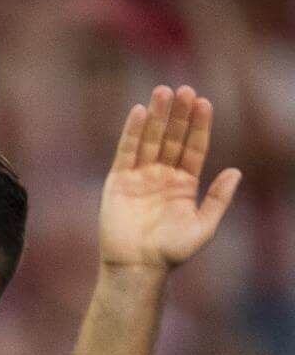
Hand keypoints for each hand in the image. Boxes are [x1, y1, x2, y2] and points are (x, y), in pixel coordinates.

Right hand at [98, 84, 241, 270]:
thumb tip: (236, 171)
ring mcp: (140, 177)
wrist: (137, 266)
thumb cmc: (172, 252)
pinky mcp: (118, 181)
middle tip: (184, 89)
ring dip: (156, 116)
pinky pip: (126, 151)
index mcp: (184, 184)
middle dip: (178, 114)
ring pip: (149, 139)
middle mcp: (162, 176)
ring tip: (162, 91)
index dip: (199, 125)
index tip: (204, 102)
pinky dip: (131, 132)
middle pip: (172, 137)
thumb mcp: (204, 226)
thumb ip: (218, 199)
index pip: (194, 148)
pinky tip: (138, 112)